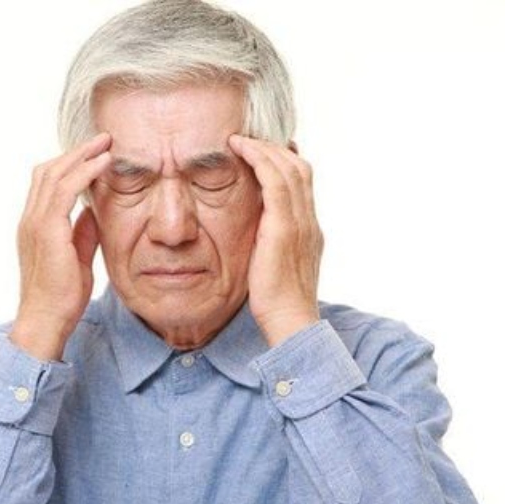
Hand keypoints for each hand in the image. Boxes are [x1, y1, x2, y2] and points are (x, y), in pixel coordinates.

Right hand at [10, 133, 111, 360]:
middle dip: (76, 152)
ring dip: (81, 155)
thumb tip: (94, 212)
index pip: (46, 183)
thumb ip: (82, 232)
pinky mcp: (47, 230)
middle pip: (48, 171)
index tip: (94, 154)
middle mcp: (30, 219)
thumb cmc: (61, 297)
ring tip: (106, 144)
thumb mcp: (76, 256)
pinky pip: (64, 190)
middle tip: (102, 139)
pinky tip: (103, 163)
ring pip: (54, 174)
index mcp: (35, 226)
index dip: (69, 164)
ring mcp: (35, 223)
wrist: (46, 320)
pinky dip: (84, 171)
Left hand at [229, 135, 322, 346]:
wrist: (290, 321)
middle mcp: (309, 221)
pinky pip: (275, 181)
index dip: (286, 161)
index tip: (267, 149)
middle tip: (251, 137)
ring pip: (289, 168)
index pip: (303, 183)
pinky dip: (259, 159)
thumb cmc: (277, 302)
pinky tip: (240, 148)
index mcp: (309, 230)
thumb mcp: (275, 266)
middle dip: (276, 148)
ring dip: (264, 148)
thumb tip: (254, 236)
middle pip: (300, 169)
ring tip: (241, 138)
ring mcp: (300, 223)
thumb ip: (270, 245)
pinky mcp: (283, 228)